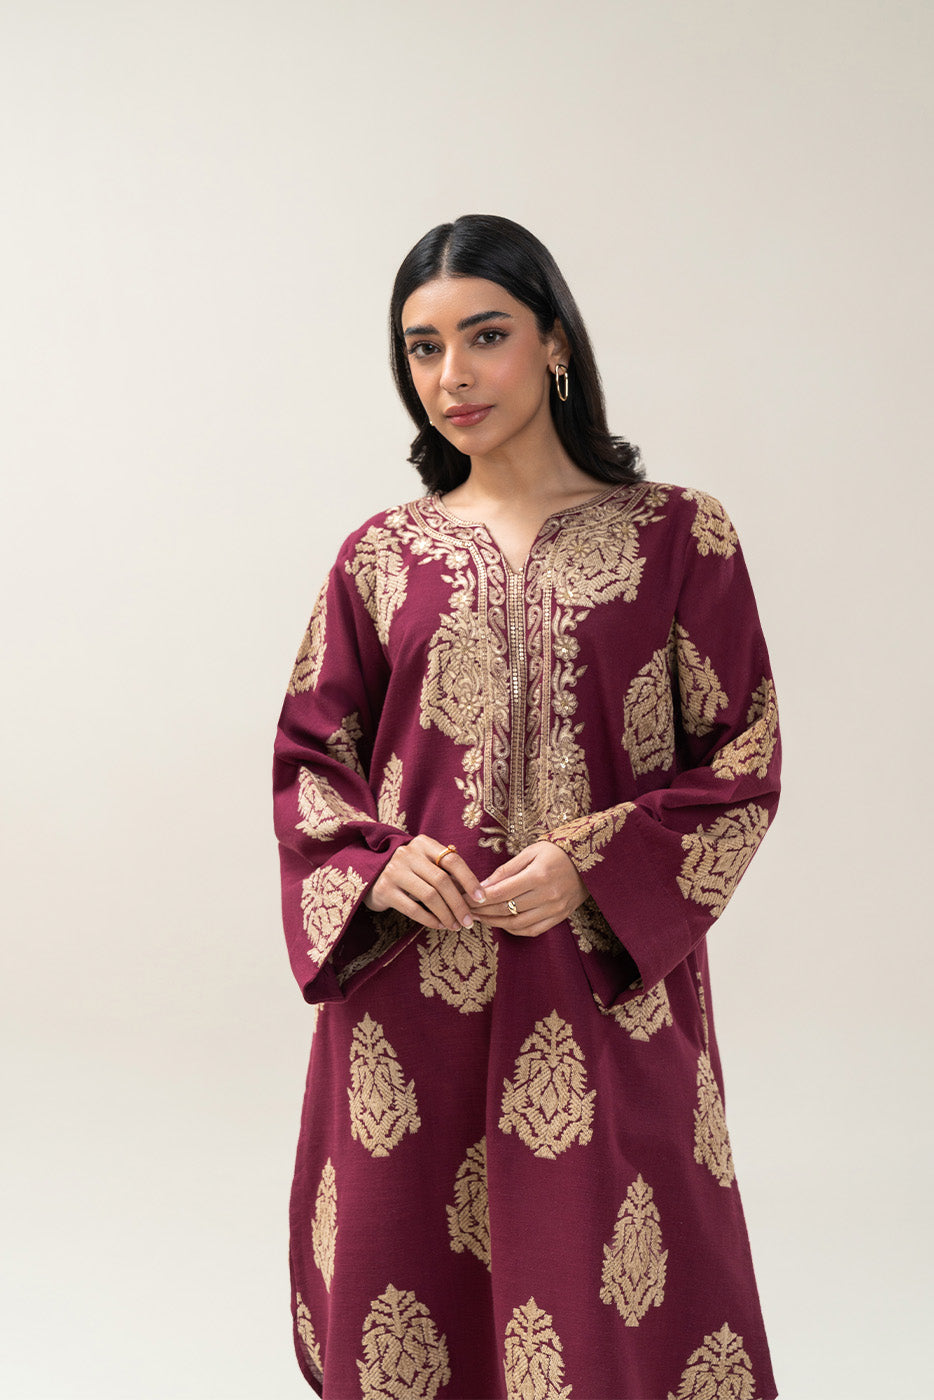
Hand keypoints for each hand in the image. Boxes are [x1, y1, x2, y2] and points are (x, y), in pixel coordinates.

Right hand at [364, 835, 486, 931]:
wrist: (370, 874)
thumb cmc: (408, 870)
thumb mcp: (425, 861)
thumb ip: (446, 869)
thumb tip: (476, 889)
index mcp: (423, 843)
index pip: (453, 860)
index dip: (470, 880)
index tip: (481, 898)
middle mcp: (407, 854)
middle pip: (442, 881)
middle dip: (459, 904)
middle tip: (469, 921)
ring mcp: (394, 871)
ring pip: (429, 896)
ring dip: (446, 914)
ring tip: (456, 926)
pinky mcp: (383, 890)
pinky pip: (412, 908)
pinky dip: (429, 919)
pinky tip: (439, 925)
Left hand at [473, 841, 586, 937]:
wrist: (588, 861)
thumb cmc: (556, 852)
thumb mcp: (530, 852)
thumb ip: (506, 870)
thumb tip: (483, 886)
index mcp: (538, 875)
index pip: (500, 893)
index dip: (479, 898)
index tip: (464, 898)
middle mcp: (547, 895)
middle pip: (506, 909)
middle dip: (482, 911)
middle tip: (466, 909)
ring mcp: (555, 909)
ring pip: (517, 923)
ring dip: (495, 922)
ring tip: (480, 918)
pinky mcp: (560, 917)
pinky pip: (532, 930)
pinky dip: (514, 929)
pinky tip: (502, 923)